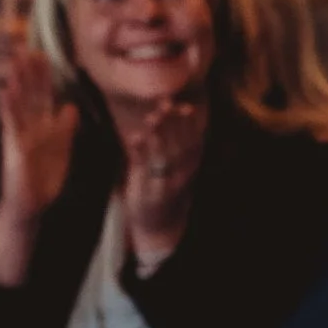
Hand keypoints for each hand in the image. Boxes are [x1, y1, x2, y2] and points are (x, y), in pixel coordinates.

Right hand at [0, 48, 78, 224]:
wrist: (31, 205)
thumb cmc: (44, 180)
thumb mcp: (61, 150)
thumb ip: (65, 128)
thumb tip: (71, 107)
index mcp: (44, 127)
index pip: (43, 95)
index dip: (43, 76)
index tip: (41, 55)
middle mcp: (30, 127)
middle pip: (30, 94)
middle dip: (29, 72)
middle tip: (25, 48)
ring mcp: (21, 135)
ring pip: (19, 103)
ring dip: (18, 83)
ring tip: (15, 62)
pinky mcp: (14, 147)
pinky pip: (11, 124)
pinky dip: (9, 107)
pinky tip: (6, 91)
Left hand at [116, 97, 205, 270]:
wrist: (160, 223)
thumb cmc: (165, 186)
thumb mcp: (176, 165)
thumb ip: (173, 141)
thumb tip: (170, 112)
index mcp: (190, 166)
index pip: (193, 141)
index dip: (189, 124)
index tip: (185, 106)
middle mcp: (182, 174)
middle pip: (178, 144)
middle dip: (172, 124)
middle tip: (166, 104)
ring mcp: (166, 183)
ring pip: (163, 156)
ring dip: (157, 135)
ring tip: (151, 117)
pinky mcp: (148, 191)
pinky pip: (144, 169)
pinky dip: (139, 153)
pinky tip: (134, 138)